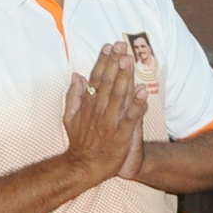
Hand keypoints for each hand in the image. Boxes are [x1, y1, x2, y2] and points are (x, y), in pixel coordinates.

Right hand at [62, 43, 148, 184]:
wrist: (85, 166)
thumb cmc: (80, 141)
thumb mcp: (70, 117)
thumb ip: (73, 96)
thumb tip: (76, 75)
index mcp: (88, 105)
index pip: (96, 78)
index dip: (103, 61)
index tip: (109, 46)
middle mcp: (99, 110)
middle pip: (108, 82)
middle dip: (115, 63)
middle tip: (121, 46)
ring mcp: (110, 121)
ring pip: (118, 95)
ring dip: (124, 77)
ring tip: (128, 60)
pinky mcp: (122, 134)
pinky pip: (131, 116)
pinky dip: (137, 103)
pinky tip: (142, 90)